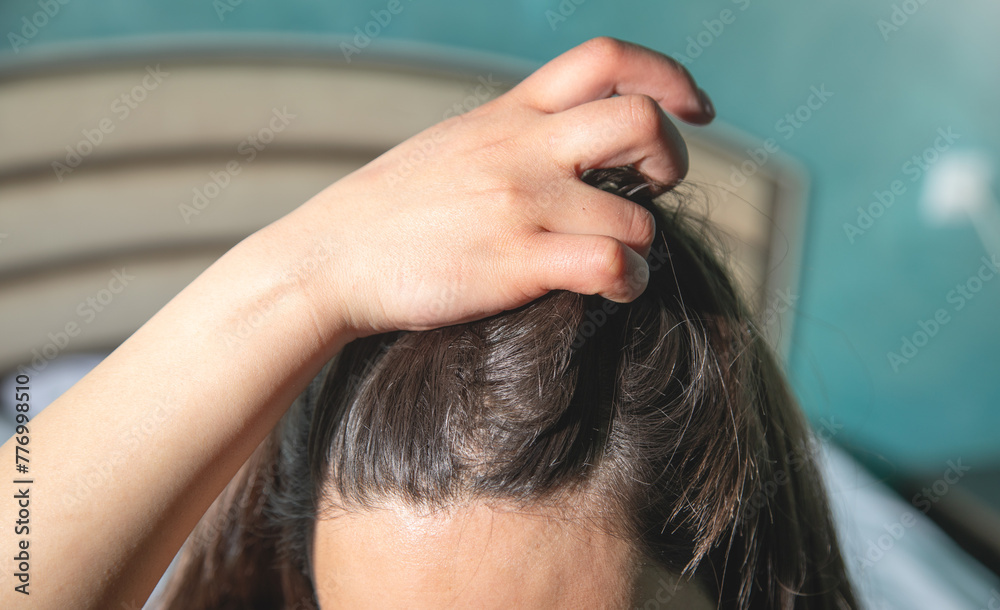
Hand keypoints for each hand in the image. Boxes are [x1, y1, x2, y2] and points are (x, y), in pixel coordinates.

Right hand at [272, 37, 713, 338]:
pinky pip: (610, 263)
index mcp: (508, 114)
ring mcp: (520, 204)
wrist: (328, 260)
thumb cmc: (389, 211)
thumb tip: (564, 140)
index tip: (694, 109)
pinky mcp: (515, 262)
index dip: (668, 76)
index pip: (606, 59)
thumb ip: (511, 134)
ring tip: (624, 261)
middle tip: (658, 187)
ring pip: (636, 213)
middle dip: (673, 156)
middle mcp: (521, 148)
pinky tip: (616, 289)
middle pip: (641, 121)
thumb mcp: (453, 145)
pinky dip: (630, 280)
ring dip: (646, 241)